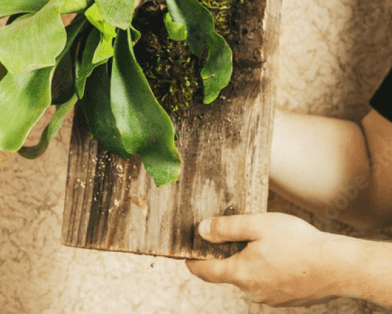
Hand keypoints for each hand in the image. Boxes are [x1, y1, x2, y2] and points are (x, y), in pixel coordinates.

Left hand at [185, 212, 339, 306]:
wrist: (338, 267)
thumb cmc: (298, 242)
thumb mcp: (257, 225)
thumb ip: (225, 227)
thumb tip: (201, 231)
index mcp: (240, 273)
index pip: (204, 271)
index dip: (191, 260)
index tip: (186, 251)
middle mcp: (251, 291)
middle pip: (227, 272)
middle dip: (225, 255)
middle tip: (231, 234)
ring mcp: (270, 298)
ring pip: (249, 278)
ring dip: (249, 262)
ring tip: (262, 242)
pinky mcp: (287, 299)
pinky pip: (268, 283)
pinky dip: (267, 270)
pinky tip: (281, 255)